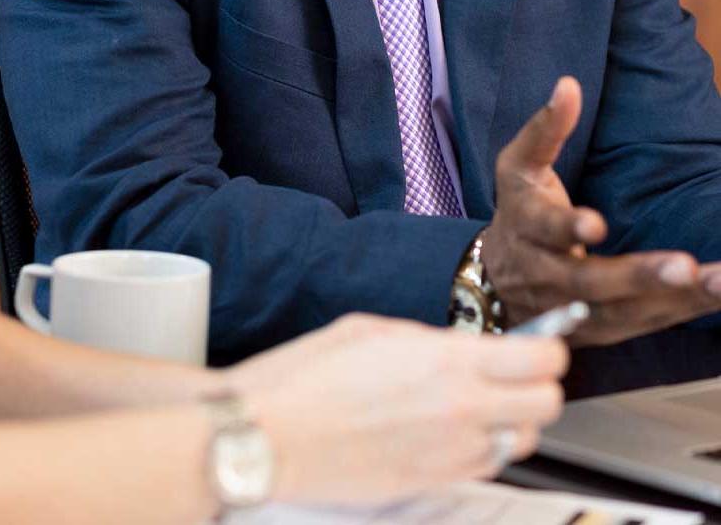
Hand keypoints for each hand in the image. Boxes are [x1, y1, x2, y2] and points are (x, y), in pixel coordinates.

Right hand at [226, 314, 566, 505]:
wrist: (267, 437)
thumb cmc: (305, 377)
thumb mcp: (369, 330)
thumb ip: (427, 339)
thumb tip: (458, 348)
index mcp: (446, 360)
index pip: (542, 359)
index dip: (548, 349)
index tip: (537, 346)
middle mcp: (460, 410)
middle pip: (548, 406)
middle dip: (540, 387)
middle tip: (515, 376)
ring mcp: (449, 454)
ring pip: (521, 443)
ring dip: (512, 422)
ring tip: (479, 406)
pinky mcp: (431, 485)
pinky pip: (483, 467)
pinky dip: (481, 450)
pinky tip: (450, 432)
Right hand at [483, 76, 720, 344]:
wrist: (495, 283)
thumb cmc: (517, 211)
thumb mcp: (518, 166)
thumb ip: (545, 128)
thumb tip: (568, 85)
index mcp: (528, 227)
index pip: (547, 228)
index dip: (569, 228)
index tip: (595, 224)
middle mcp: (549, 275)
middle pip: (592, 281)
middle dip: (639, 276)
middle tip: (685, 266)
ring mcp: (576, 309)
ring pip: (626, 311)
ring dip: (676, 299)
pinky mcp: (602, 330)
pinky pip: (645, 323)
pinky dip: (684, 310)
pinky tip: (717, 293)